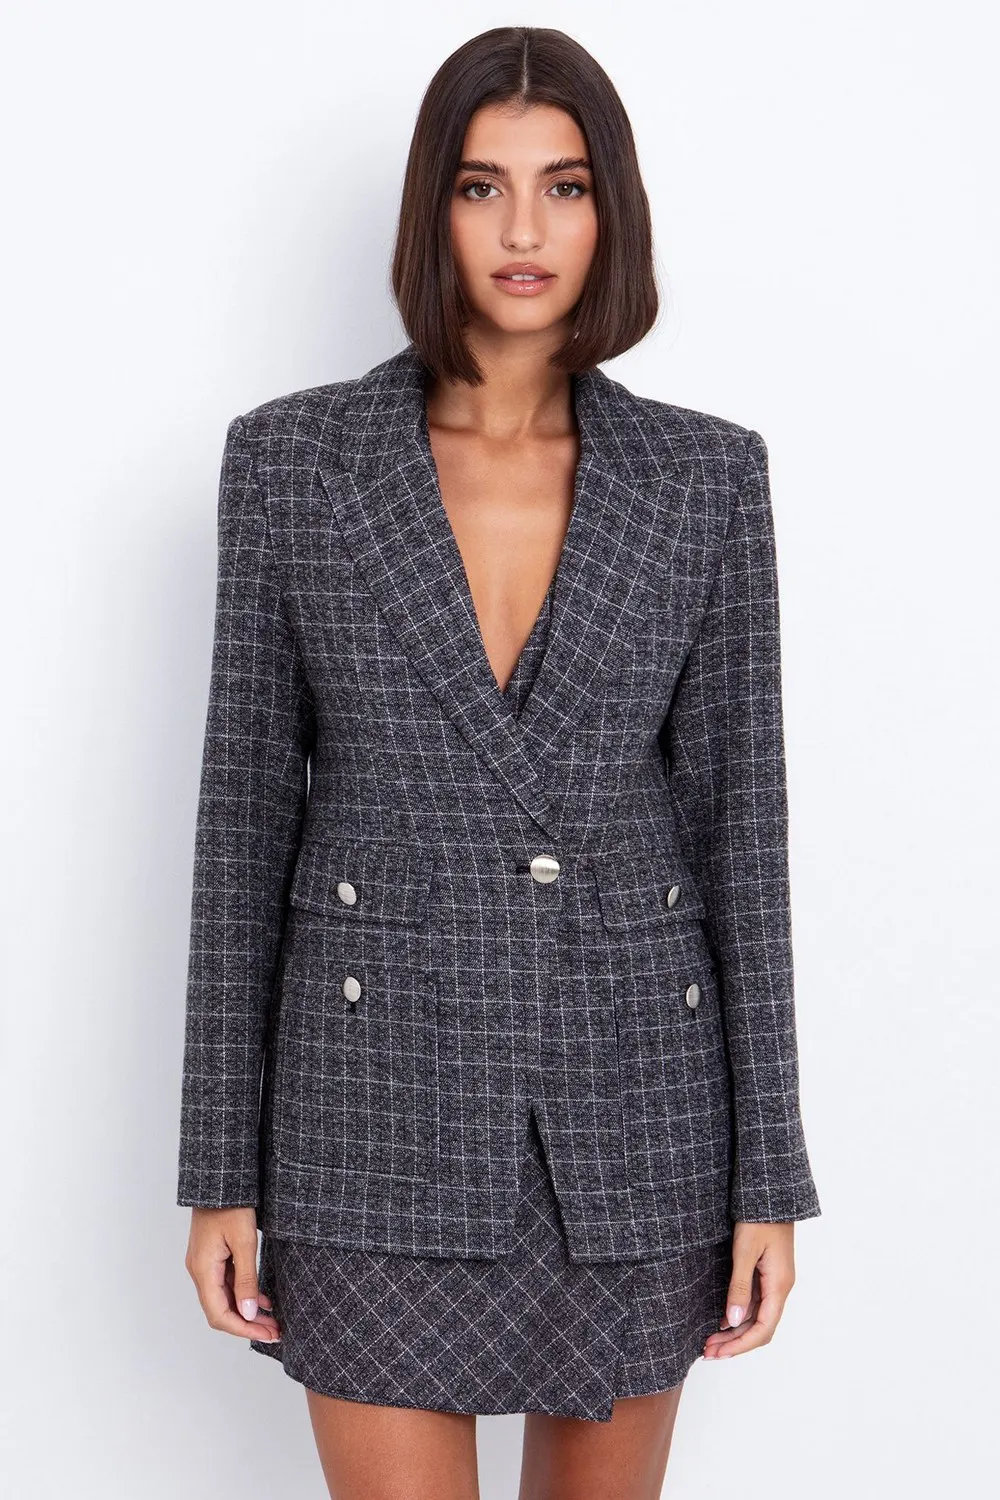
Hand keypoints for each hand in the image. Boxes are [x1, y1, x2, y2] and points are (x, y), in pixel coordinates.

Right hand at [184, 1207, 281, 1342]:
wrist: (220, 1179)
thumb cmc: (231, 1206)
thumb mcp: (244, 1242)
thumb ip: (246, 1279)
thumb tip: (247, 1313)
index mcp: (203, 1270)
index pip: (219, 1315)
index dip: (243, 1329)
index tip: (267, 1335)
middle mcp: (200, 1271)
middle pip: (221, 1311)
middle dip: (248, 1324)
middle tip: (275, 1332)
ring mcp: (205, 1264)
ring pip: (225, 1299)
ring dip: (247, 1311)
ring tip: (273, 1320)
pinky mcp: (212, 1257)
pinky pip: (226, 1284)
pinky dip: (243, 1294)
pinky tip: (263, 1299)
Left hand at [702, 1221, 794, 1359]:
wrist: (770, 1194)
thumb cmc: (759, 1218)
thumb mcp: (745, 1251)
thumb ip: (740, 1286)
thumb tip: (734, 1321)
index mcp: (779, 1285)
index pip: (763, 1329)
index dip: (740, 1345)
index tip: (717, 1353)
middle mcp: (780, 1287)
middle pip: (760, 1328)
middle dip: (735, 1344)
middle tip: (707, 1352)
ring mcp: (775, 1281)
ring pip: (757, 1317)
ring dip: (735, 1332)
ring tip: (711, 1342)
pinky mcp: (767, 1273)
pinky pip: (756, 1303)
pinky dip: (739, 1316)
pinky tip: (722, 1320)